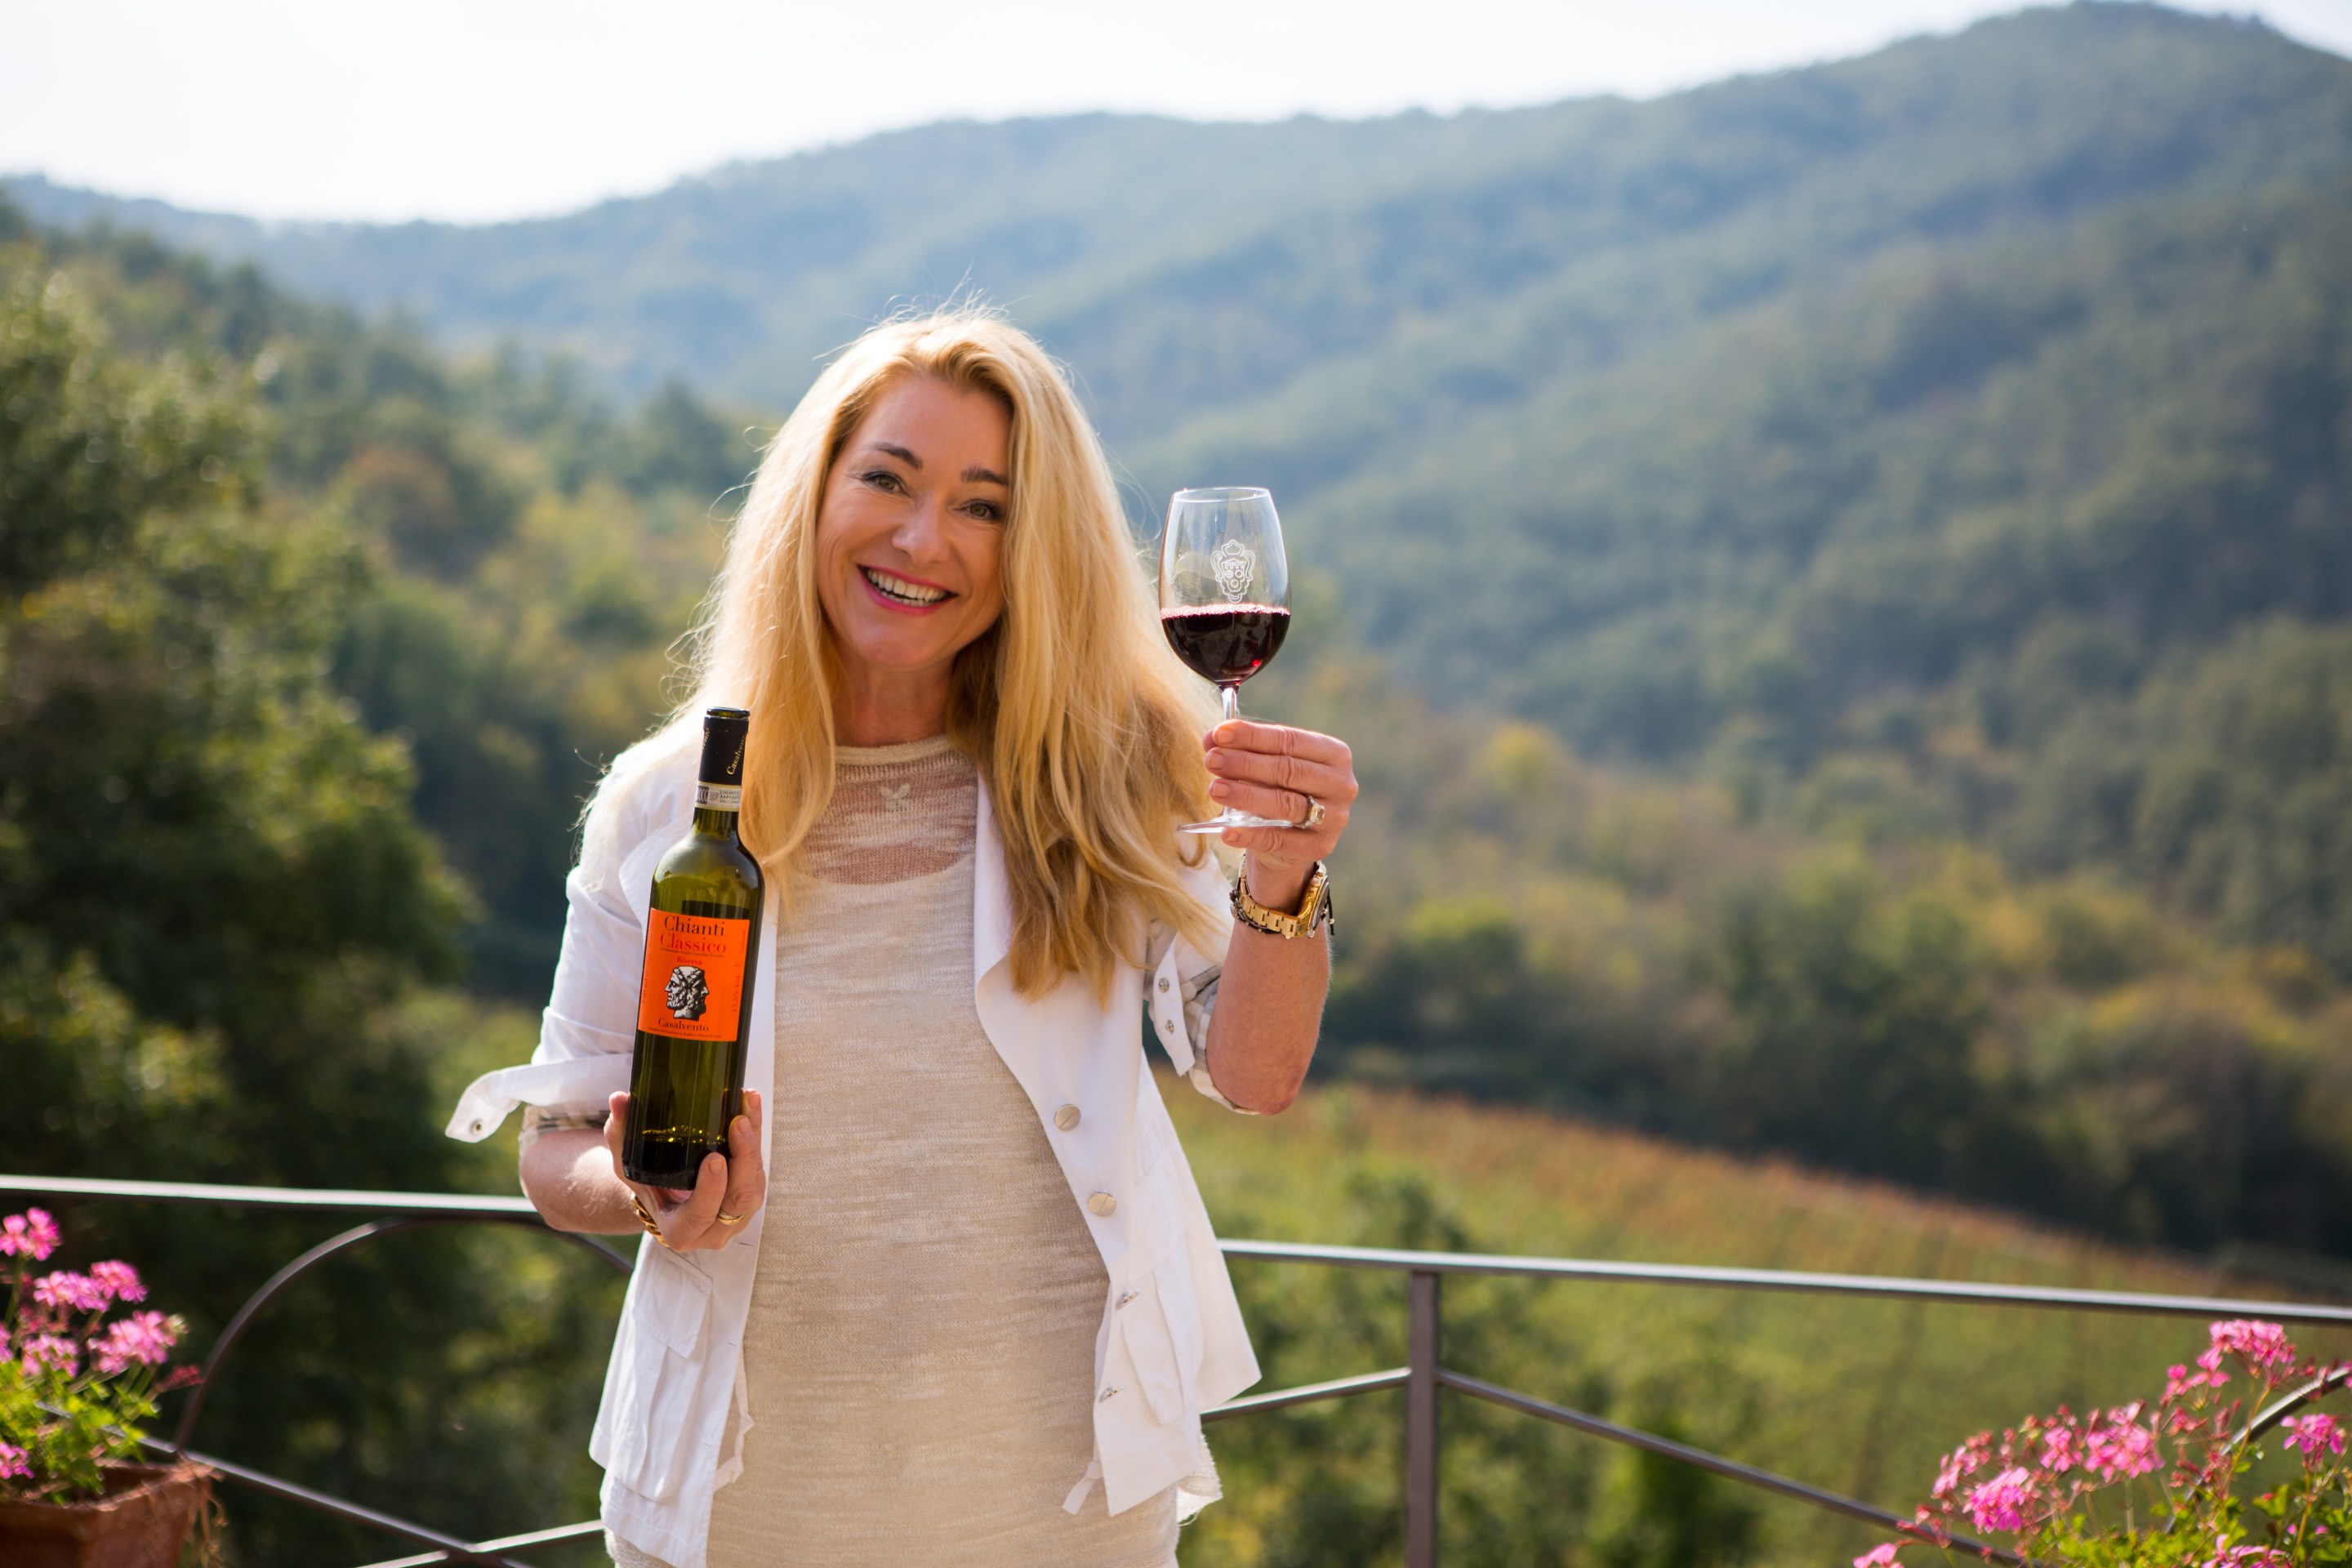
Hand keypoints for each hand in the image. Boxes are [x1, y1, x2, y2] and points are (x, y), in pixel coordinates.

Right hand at [602, 1088, 765, 1251]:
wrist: (663, 1193)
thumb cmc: (643, 1180)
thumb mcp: (626, 1161)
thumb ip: (620, 1132)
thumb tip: (619, 1099)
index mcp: (679, 1232)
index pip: (700, 1215)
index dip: (711, 1190)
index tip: (714, 1157)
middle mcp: (712, 1232)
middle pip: (738, 1200)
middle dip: (743, 1158)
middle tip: (738, 1122)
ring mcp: (735, 1219)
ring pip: (754, 1185)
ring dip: (754, 1143)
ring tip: (749, 1104)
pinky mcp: (749, 1200)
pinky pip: (759, 1171)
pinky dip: (757, 1139)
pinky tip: (751, 1109)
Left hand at [1202, 719, 1355, 907]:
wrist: (1289, 840)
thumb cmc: (1278, 790)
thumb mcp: (1265, 766)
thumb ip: (1242, 749)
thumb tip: (1212, 738)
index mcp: (1334, 754)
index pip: (1291, 740)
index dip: (1253, 736)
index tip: (1220, 734)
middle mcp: (1341, 785)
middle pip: (1289, 770)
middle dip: (1246, 764)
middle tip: (1212, 760)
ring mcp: (1334, 818)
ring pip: (1286, 804)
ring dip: (1246, 796)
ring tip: (1215, 789)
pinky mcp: (1318, 847)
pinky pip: (1279, 840)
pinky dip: (1250, 835)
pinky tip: (1227, 831)